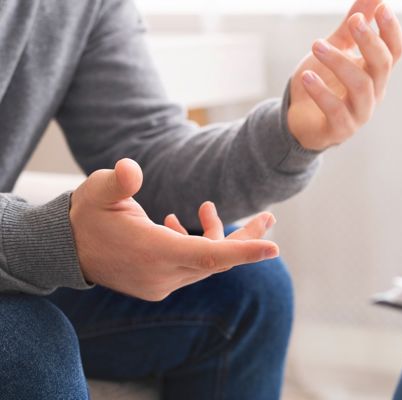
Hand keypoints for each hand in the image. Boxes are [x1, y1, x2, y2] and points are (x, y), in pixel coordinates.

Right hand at [70, 159, 279, 300]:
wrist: (64, 251)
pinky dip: (197, 246)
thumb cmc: (85, 215)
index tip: (274, 248)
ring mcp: (161, 283)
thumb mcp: (98, 191)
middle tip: (270, 217)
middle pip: (218, 259)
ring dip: (218, 238)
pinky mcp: (159, 284)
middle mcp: (162, 274)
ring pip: (206, 263)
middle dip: (245, 238)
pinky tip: (180, 223)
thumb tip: (130, 170)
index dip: (243, 251)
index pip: (209, 255)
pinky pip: (191, 266)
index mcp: (153, 252)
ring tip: (209, 209)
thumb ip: (117, 182)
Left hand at [287, 0, 401, 150]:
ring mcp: (359, 113)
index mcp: (375, 73)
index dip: (391, 30)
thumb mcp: (336, 48)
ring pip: (360, 87)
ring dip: (339, 62)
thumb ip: (352, 26)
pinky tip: (307, 76)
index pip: (394, 51)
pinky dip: (322, 92)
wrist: (298, 119)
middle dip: (369, 41)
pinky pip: (336, 111)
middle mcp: (373, 93)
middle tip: (354, 21)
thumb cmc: (323, 82)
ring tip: (316, 45)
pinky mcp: (340, 129)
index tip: (381, 7)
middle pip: (382, 66)